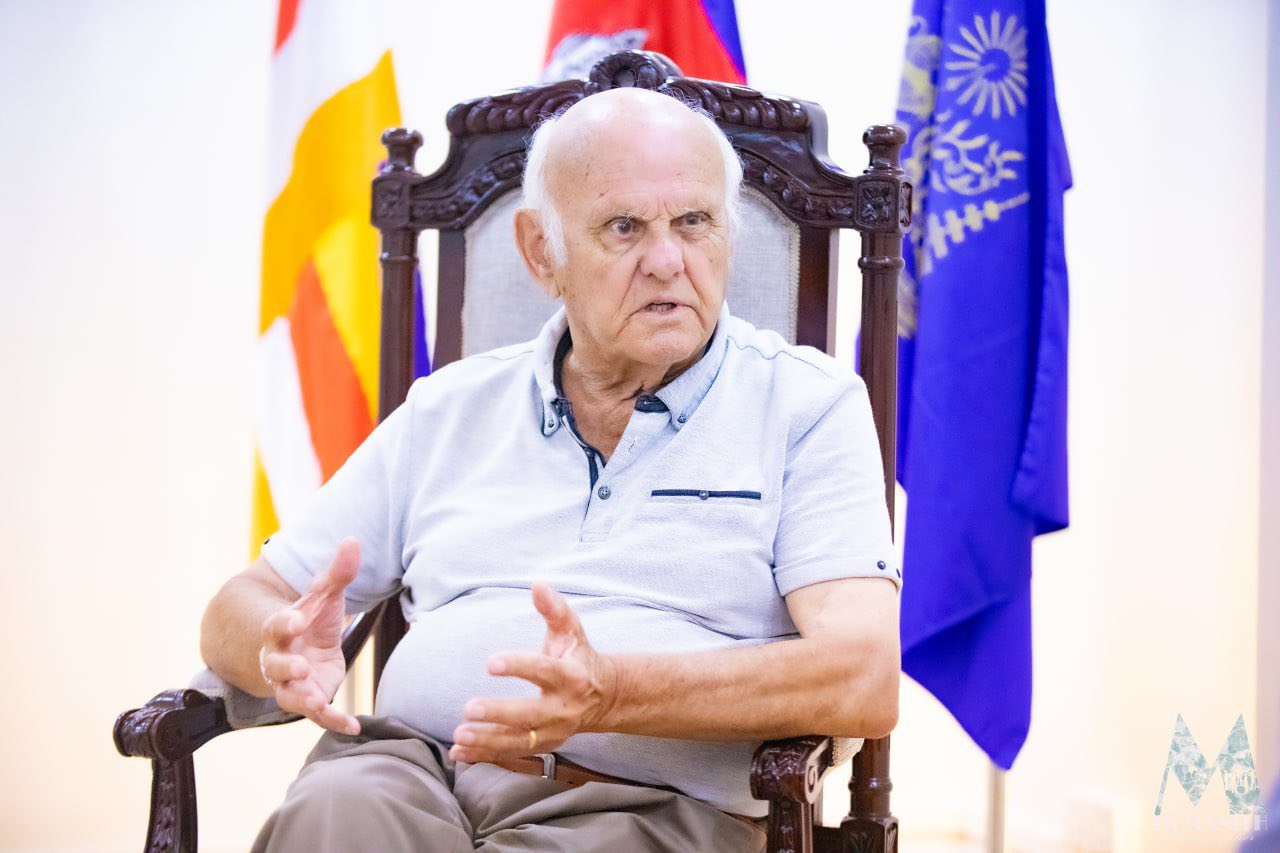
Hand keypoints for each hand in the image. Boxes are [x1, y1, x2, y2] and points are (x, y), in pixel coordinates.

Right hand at [259, 537, 361, 734]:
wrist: (294, 642)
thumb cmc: (309, 615)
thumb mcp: (323, 593)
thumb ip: (337, 572)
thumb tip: (354, 540)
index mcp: (281, 628)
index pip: (277, 625)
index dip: (284, 623)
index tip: (295, 619)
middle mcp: (280, 658)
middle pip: (275, 665)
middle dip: (284, 667)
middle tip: (298, 667)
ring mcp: (292, 681)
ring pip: (289, 694)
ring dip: (302, 699)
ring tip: (316, 701)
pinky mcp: (310, 696)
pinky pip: (318, 713)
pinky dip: (333, 720)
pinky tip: (354, 726)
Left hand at [449, 583, 615, 762]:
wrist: (604, 697)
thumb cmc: (579, 657)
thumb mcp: (571, 631)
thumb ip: (554, 609)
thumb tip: (537, 584)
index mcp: (571, 676)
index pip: (543, 670)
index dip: (518, 666)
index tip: (490, 662)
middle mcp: (564, 708)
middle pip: (530, 714)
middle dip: (499, 713)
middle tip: (469, 708)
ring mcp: (554, 731)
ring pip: (519, 741)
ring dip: (487, 740)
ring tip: (459, 735)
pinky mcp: (543, 746)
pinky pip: (511, 753)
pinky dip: (485, 755)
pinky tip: (459, 752)